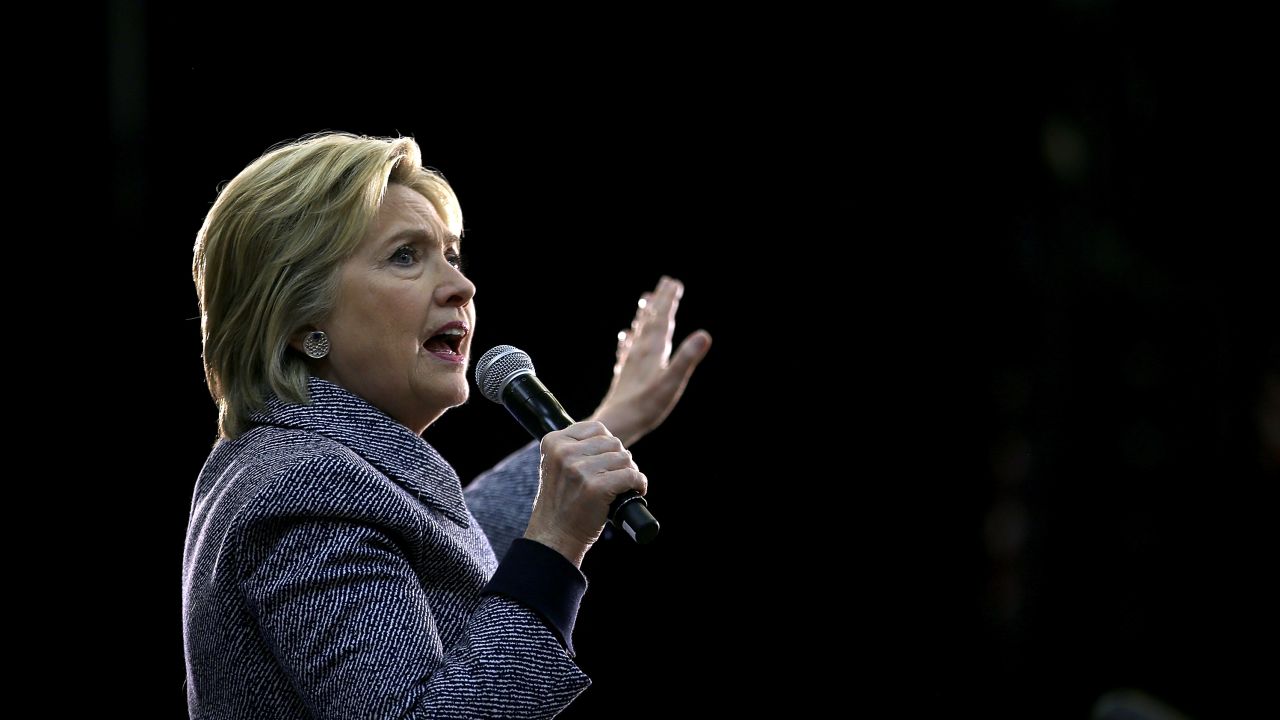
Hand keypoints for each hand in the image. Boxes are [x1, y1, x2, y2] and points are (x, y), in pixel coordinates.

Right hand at [524, 421, 647, 566]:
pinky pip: (631, 476)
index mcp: (553, 443)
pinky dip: (639, 484)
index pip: (596, 428)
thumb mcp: (556, 467)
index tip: (606, 461)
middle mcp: (564, 453)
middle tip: (617, 476)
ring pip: (624, 458)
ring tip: (623, 486)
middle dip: (620, 459)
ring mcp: (580, 470)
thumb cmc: (560, 504)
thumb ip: (573, 449)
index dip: (607, 445)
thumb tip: (610, 440)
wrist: (554, 536)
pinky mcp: (596, 487)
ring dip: (630, 472)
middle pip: (613, 442)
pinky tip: (636, 491)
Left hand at [590, 276, 711, 446]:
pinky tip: (626, 337)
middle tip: (666, 282)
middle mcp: (640, 351)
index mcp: (653, 350)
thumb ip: (686, 359)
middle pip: (650, 320)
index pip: (663, 319)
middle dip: (659, 301)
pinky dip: (630, 338)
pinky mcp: (624, 375)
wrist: (616, 424)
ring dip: (645, 315)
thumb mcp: (671, 383)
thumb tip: (705, 334)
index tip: (674, 282)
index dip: (669, 300)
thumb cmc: (646, 407)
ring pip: (639, 331)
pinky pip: (628, 349)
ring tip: (646, 300)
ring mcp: (630, 362)